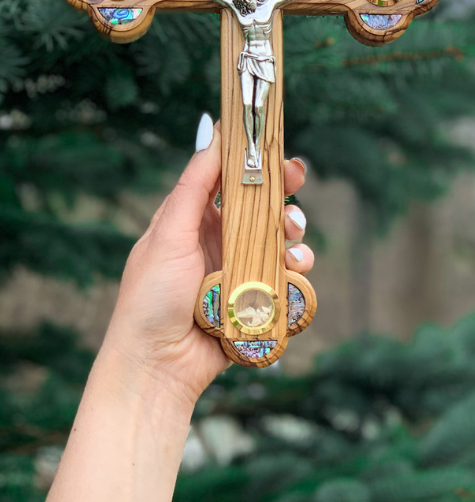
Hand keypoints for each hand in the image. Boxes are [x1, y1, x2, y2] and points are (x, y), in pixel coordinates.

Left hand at [102, 118, 314, 406]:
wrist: (158, 368)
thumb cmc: (151, 299)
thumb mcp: (168, 234)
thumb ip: (194, 186)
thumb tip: (213, 133)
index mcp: (194, 221)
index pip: (229, 180)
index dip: (253, 162)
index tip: (275, 148)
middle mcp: (220, 240)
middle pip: (262, 205)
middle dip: (281, 190)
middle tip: (296, 179)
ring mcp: (241, 269)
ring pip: (281, 237)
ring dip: (293, 229)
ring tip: (291, 236)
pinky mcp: (258, 296)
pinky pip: (288, 273)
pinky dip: (297, 267)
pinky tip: (294, 268)